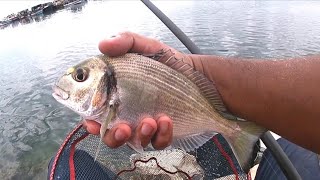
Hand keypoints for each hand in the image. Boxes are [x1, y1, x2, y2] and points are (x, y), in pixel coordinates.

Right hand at [83, 32, 178, 149]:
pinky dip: (161, 135)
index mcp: (116, 95)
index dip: (90, 121)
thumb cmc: (167, 61)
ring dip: (139, 136)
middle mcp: (128, 113)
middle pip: (110, 135)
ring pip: (133, 142)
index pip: (96, 113)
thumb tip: (103, 44)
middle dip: (113, 136)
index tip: (93, 122)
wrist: (196, 74)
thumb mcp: (147, 46)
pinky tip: (167, 121)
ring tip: (151, 121)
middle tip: (123, 128)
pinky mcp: (163, 133)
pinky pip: (158, 142)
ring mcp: (145, 124)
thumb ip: (124, 41)